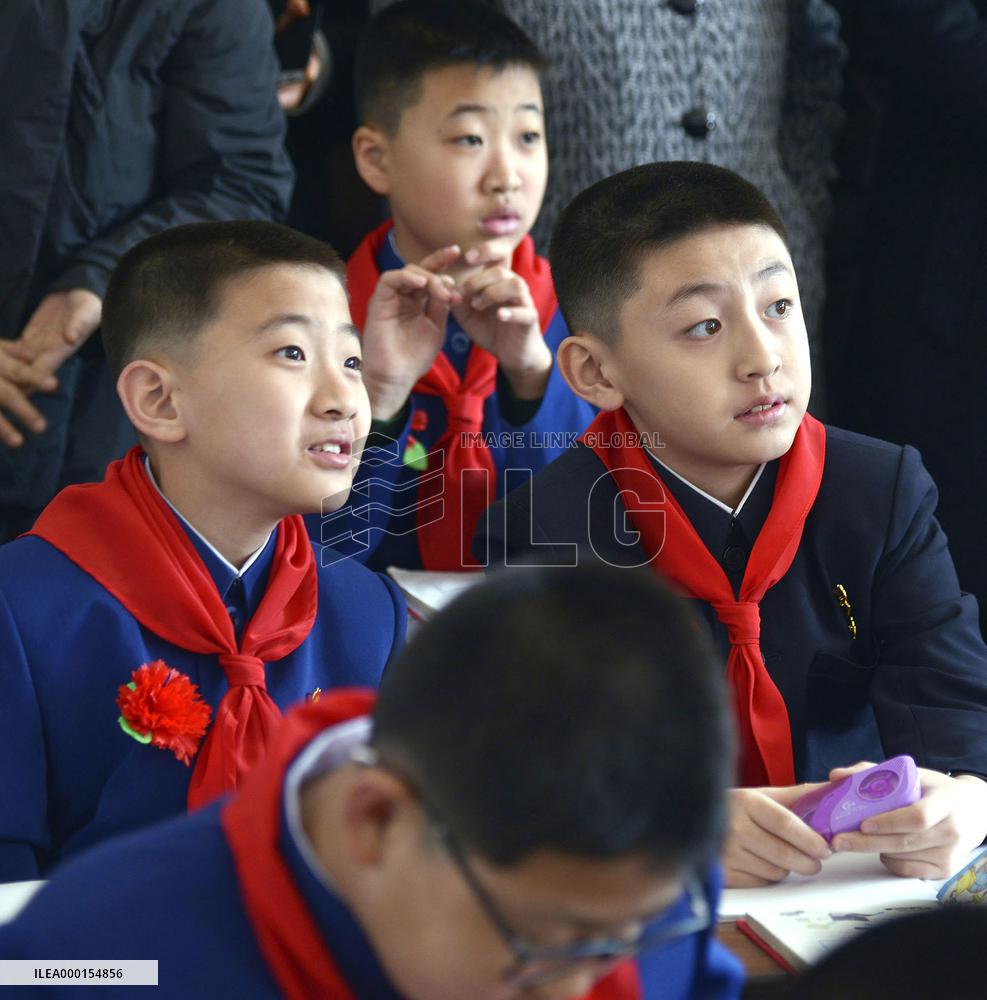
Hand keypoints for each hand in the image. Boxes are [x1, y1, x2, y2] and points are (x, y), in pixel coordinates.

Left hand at [0, 290, 100, 448]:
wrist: (82, 294)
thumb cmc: (89, 306)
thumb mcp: (87, 313)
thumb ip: (78, 325)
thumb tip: (70, 338)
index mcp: (60, 351)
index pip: (40, 371)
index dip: (27, 383)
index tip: (15, 394)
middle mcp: (47, 354)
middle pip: (26, 376)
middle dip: (14, 388)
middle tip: (2, 399)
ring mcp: (37, 348)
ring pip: (18, 368)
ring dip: (7, 378)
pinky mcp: (30, 340)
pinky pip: (14, 353)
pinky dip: (5, 358)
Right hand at [360, 247, 461, 420]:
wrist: (396, 377)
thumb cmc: (414, 358)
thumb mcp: (436, 328)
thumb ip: (441, 306)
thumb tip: (450, 285)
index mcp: (417, 302)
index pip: (430, 276)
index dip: (444, 263)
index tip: (459, 254)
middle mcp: (403, 297)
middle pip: (420, 269)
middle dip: (438, 261)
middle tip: (455, 261)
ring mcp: (390, 298)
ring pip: (408, 272)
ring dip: (427, 276)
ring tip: (440, 290)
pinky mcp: (378, 302)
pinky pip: (389, 279)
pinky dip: (405, 277)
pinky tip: (421, 283)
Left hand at [451, 243, 551, 399]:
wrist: (509, 353)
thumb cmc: (488, 328)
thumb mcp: (466, 314)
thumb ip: (456, 298)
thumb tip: (444, 281)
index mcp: (500, 281)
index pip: (498, 255)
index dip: (485, 250)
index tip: (467, 257)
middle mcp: (514, 286)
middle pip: (500, 271)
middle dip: (478, 280)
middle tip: (464, 294)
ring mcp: (524, 302)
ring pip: (515, 285)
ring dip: (493, 293)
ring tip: (477, 306)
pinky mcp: (531, 319)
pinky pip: (525, 311)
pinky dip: (511, 312)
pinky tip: (499, 316)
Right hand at [724, 784, 832, 887]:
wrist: (693, 819)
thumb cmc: (735, 808)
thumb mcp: (760, 795)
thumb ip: (797, 796)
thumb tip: (834, 789)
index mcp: (745, 802)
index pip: (785, 823)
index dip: (809, 839)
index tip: (825, 848)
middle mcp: (733, 827)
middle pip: (783, 854)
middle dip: (807, 861)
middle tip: (816, 861)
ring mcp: (726, 852)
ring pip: (775, 872)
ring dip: (785, 867)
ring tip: (778, 855)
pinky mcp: (724, 874)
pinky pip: (761, 883)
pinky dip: (767, 876)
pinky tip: (760, 863)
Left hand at [829, 764, 986, 878]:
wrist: (973, 810)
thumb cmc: (933, 790)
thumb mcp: (911, 774)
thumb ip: (871, 772)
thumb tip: (835, 775)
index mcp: (945, 802)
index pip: (917, 817)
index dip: (889, 822)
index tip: (862, 823)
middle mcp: (951, 831)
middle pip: (905, 842)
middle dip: (868, 842)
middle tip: (839, 841)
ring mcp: (950, 854)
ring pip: (903, 857)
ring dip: (875, 849)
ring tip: (856, 839)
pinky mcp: (945, 870)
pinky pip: (908, 870)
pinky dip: (889, 860)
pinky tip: (882, 847)